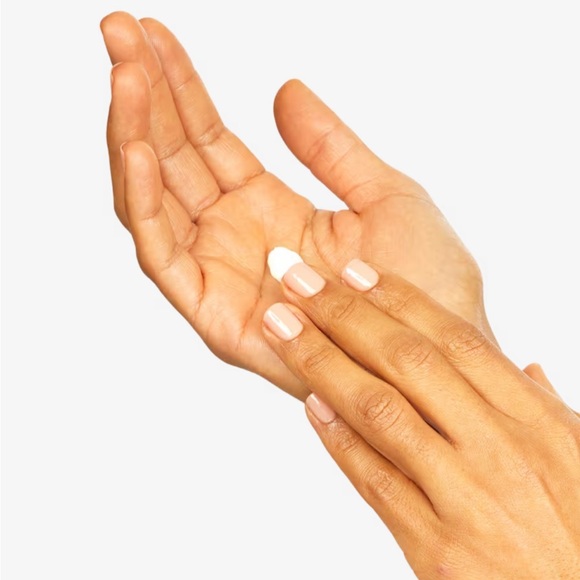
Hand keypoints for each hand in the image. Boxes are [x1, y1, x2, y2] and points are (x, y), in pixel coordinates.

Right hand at [101, 12, 489, 398]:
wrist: (437, 356)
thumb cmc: (424, 285)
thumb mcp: (385, 195)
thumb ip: (330, 148)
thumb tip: (285, 93)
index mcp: (270, 208)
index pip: (209, 139)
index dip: (181, 87)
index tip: (153, 34)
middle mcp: (236, 238)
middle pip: (173, 160)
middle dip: (143, 96)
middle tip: (118, 32)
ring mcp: (222, 276)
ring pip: (157, 200)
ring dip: (133, 136)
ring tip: (123, 76)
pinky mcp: (215, 316)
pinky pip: (165, 256)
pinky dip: (146, 205)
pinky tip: (137, 150)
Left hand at [262, 260, 579, 577]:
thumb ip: (547, 410)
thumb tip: (528, 368)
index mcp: (537, 421)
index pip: (454, 339)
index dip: (398, 298)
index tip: (353, 270)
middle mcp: (500, 447)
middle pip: (408, 360)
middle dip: (344, 313)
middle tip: (297, 279)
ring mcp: (466, 496)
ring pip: (381, 410)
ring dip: (322, 361)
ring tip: (282, 326)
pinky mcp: (437, 549)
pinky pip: (376, 480)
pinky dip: (339, 440)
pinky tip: (310, 406)